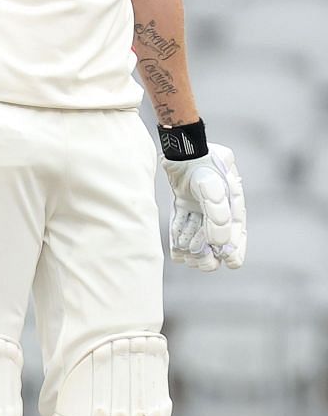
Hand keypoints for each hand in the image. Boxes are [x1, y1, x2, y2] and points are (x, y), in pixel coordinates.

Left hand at [162, 144, 245, 270]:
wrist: (180, 150)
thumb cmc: (202, 166)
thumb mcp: (213, 189)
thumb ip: (217, 215)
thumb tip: (219, 242)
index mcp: (232, 200)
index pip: (237, 229)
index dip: (236, 247)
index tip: (233, 264)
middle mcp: (217, 204)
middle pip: (217, 234)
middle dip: (212, 252)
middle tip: (206, 265)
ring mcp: (199, 203)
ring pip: (198, 231)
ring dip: (194, 246)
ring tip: (189, 258)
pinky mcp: (183, 201)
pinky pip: (183, 223)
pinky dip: (180, 238)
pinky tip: (177, 254)